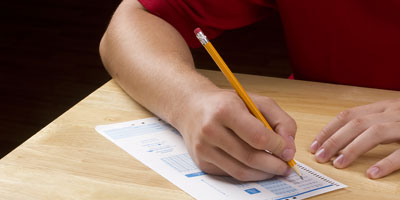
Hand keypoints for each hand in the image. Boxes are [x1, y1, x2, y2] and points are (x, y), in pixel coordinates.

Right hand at [175, 89, 296, 180]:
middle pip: (250, 157)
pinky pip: (231, 174)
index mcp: (225, 110)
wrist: (191, 108)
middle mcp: (210, 130)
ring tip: (274, 168)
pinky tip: (255, 166)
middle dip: (274, 165)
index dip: (278, 147)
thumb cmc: (226, 104)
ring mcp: (203, 148)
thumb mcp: (256, 101)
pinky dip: (248, 173)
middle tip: (286, 166)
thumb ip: (280, 120)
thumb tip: (289, 147)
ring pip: (241, 171)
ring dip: (263, 174)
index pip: (258, 136)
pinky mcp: (202, 162)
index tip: (288, 151)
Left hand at [310, 98, 399, 178]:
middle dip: (334, 140)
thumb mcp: (391, 116)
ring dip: (353, 149)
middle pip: (357, 123)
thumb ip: (370, 124)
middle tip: (320, 156)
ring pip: (375, 133)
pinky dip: (386, 163)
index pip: (348, 116)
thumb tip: (341, 139)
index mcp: (383, 107)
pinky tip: (372, 173)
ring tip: (338, 164)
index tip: (315, 145)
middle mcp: (392, 112)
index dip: (328, 130)